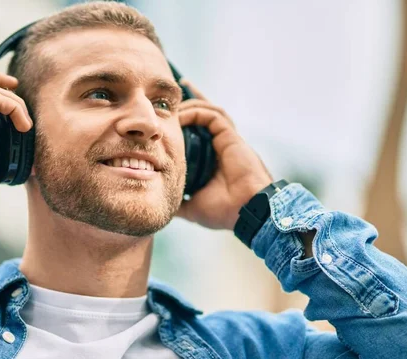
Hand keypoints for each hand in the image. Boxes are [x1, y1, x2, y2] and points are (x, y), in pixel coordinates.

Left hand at [176, 79, 272, 229]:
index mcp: (214, 160)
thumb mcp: (193, 207)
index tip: (168, 118)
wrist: (245, 212)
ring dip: (190, 105)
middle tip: (168, 98)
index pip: (199, 135)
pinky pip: (213, 116)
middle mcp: (221, 147)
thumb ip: (179, 201)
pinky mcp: (231, 137)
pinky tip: (181, 115)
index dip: (186, 123)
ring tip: (171, 106)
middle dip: (189, 103)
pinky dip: (197, 111)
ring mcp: (227, 140)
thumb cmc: (224, 211)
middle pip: (205, 116)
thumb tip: (161, 201)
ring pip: (209, 111)